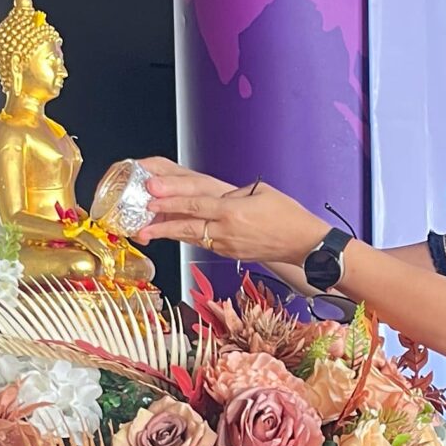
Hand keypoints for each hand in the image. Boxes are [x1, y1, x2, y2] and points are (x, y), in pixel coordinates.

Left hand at [137, 159, 328, 265]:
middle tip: (141, 220)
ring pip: (192, 237)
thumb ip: (233, 193)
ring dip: (169, 234)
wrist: (304, 244)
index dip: (172, 199)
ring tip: (148, 232)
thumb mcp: (261, 192)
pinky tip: (174, 234)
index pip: (196, 204)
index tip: (152, 194)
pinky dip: (187, 238)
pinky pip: (204, 243)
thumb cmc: (287, 215)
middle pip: (187, 225)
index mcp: (233, 211)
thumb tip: (214, 196)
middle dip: (162, 222)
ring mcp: (227, 245)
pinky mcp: (230, 253)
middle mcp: (227, 230)